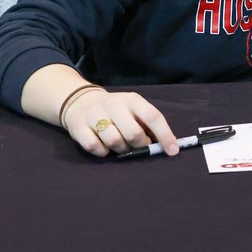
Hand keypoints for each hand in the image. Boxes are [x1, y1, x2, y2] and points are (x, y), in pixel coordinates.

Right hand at [63, 89, 179, 156]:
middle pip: (133, 133)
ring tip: (120, 145)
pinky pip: (95, 147)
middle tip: (138, 146)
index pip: (152, 116)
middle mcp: (114, 105)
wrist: (80, 101)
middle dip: (139, 145)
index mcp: (132, 100)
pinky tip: (103, 146)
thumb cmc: (115, 111)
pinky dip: (102, 152)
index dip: (165, 134)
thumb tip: (164, 146)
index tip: (172, 151)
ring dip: (120, 150)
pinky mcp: (79, 127)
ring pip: (114, 142)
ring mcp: (94, 115)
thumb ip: (146, 125)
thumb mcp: (132, 110)